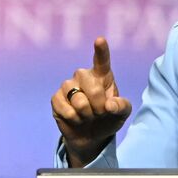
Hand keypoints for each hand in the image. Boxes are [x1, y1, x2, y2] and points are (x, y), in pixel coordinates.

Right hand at [51, 37, 131, 166]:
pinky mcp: (56, 98)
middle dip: (99, 105)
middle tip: (100, 113)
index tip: (100, 40)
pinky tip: (75, 119)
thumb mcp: (122, 114)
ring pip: (78, 100)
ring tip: (87, 116)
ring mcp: (68, 85)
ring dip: (86, 114)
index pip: (102, 60)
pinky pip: (66, 109)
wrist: (91, 136)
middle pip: (93, 87)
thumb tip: (109, 105)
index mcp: (102, 75)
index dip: (101, 50)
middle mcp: (84, 76)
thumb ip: (122, 106)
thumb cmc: (108, 119)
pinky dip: (74, 119)